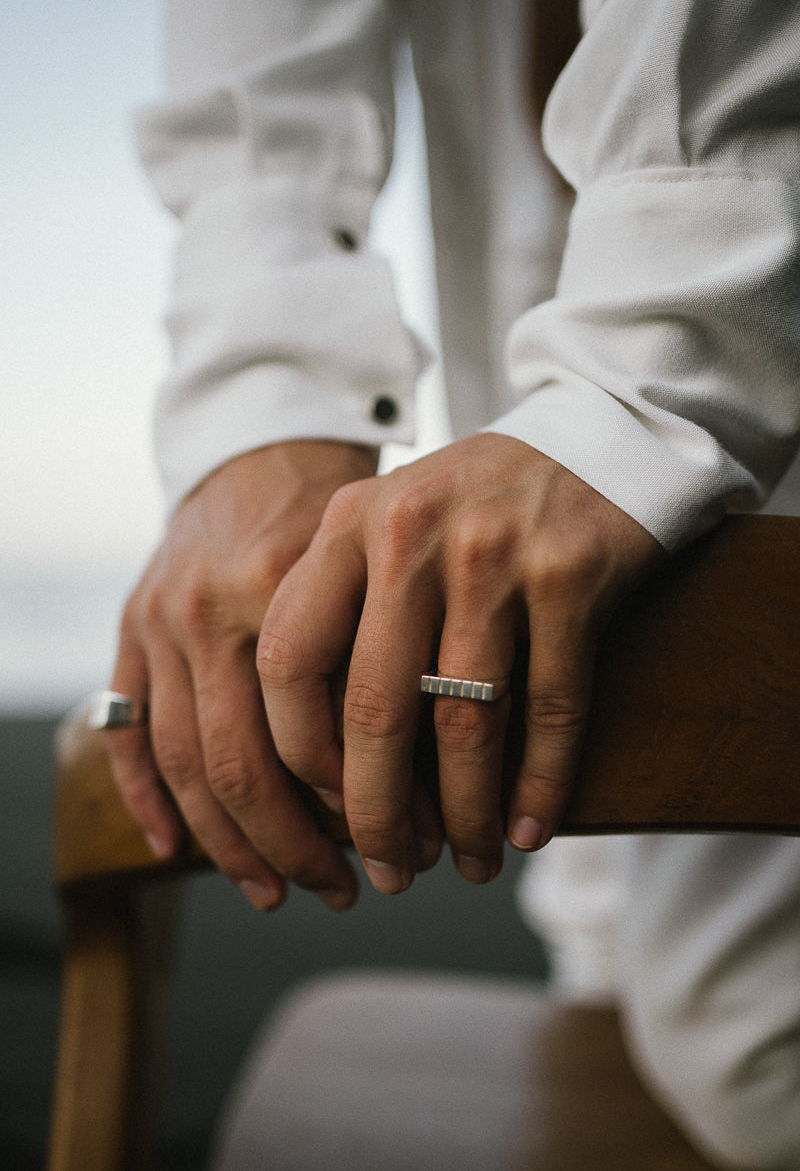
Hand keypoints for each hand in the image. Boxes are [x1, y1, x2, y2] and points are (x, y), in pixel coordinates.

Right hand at [107, 440, 376, 911]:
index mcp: (281, 589)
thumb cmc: (345, 513)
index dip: (357, 807)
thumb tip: (439, 781)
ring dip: (229, 844)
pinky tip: (176, 850)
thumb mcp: (383, 567)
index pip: (310, 738)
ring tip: (278, 890)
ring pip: (183, 764)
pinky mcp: (131, 627)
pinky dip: (146, 799)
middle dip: (295, 847)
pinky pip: (128, 731)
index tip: (407, 844)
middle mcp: (209, 610)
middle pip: (240, 767)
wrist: (265, 445)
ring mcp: (160, 621)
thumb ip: (392, 656)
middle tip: (347, 890)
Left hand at [258, 433, 662, 892]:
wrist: (595, 439)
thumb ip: (342, 611)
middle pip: (375, 709)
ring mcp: (493, 552)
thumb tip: (320, 767)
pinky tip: (530, 829)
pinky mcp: (571, 574)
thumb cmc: (477, 507)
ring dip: (465, 813)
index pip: (287, 661)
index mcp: (348, 523)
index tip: (325, 810)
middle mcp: (411, 533)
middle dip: (378, 813)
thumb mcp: (390, 528)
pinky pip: (551, 707)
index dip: (300, 754)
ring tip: (469, 861)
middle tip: (391, 869)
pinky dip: (541, 783)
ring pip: (467, 722)